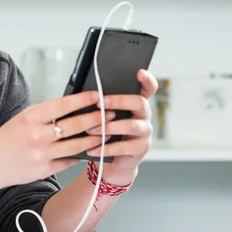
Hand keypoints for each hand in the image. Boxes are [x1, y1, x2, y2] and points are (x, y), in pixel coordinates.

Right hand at [0, 90, 114, 189]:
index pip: (63, 105)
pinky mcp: (44, 170)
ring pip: (76, 146)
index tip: (98, 95)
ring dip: (95, 139)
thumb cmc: (8, 137)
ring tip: (107, 133)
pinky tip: (91, 150)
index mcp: (31, 117)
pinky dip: (80, 155)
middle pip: (74, 126)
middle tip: (110, 114)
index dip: (83, 100)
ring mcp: (42, 154)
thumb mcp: (23, 118)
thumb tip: (73, 107)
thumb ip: (46, 114)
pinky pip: (69, 161)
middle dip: (96, 119)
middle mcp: (37, 135)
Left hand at [85, 69, 158, 184]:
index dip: (147, 79)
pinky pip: (125, 147)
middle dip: (119, 101)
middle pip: (139, 102)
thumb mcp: (102, 115)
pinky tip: (93, 149)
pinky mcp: (141, 148)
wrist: (111, 160)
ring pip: (131, 125)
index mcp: (136, 102)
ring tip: (91, 130)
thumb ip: (100, 104)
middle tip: (100, 103)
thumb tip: (83, 94)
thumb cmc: (104, 132)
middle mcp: (144, 115)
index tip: (139, 72)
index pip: (148, 87)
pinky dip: (106, 148)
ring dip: (108, 127)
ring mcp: (145, 132)